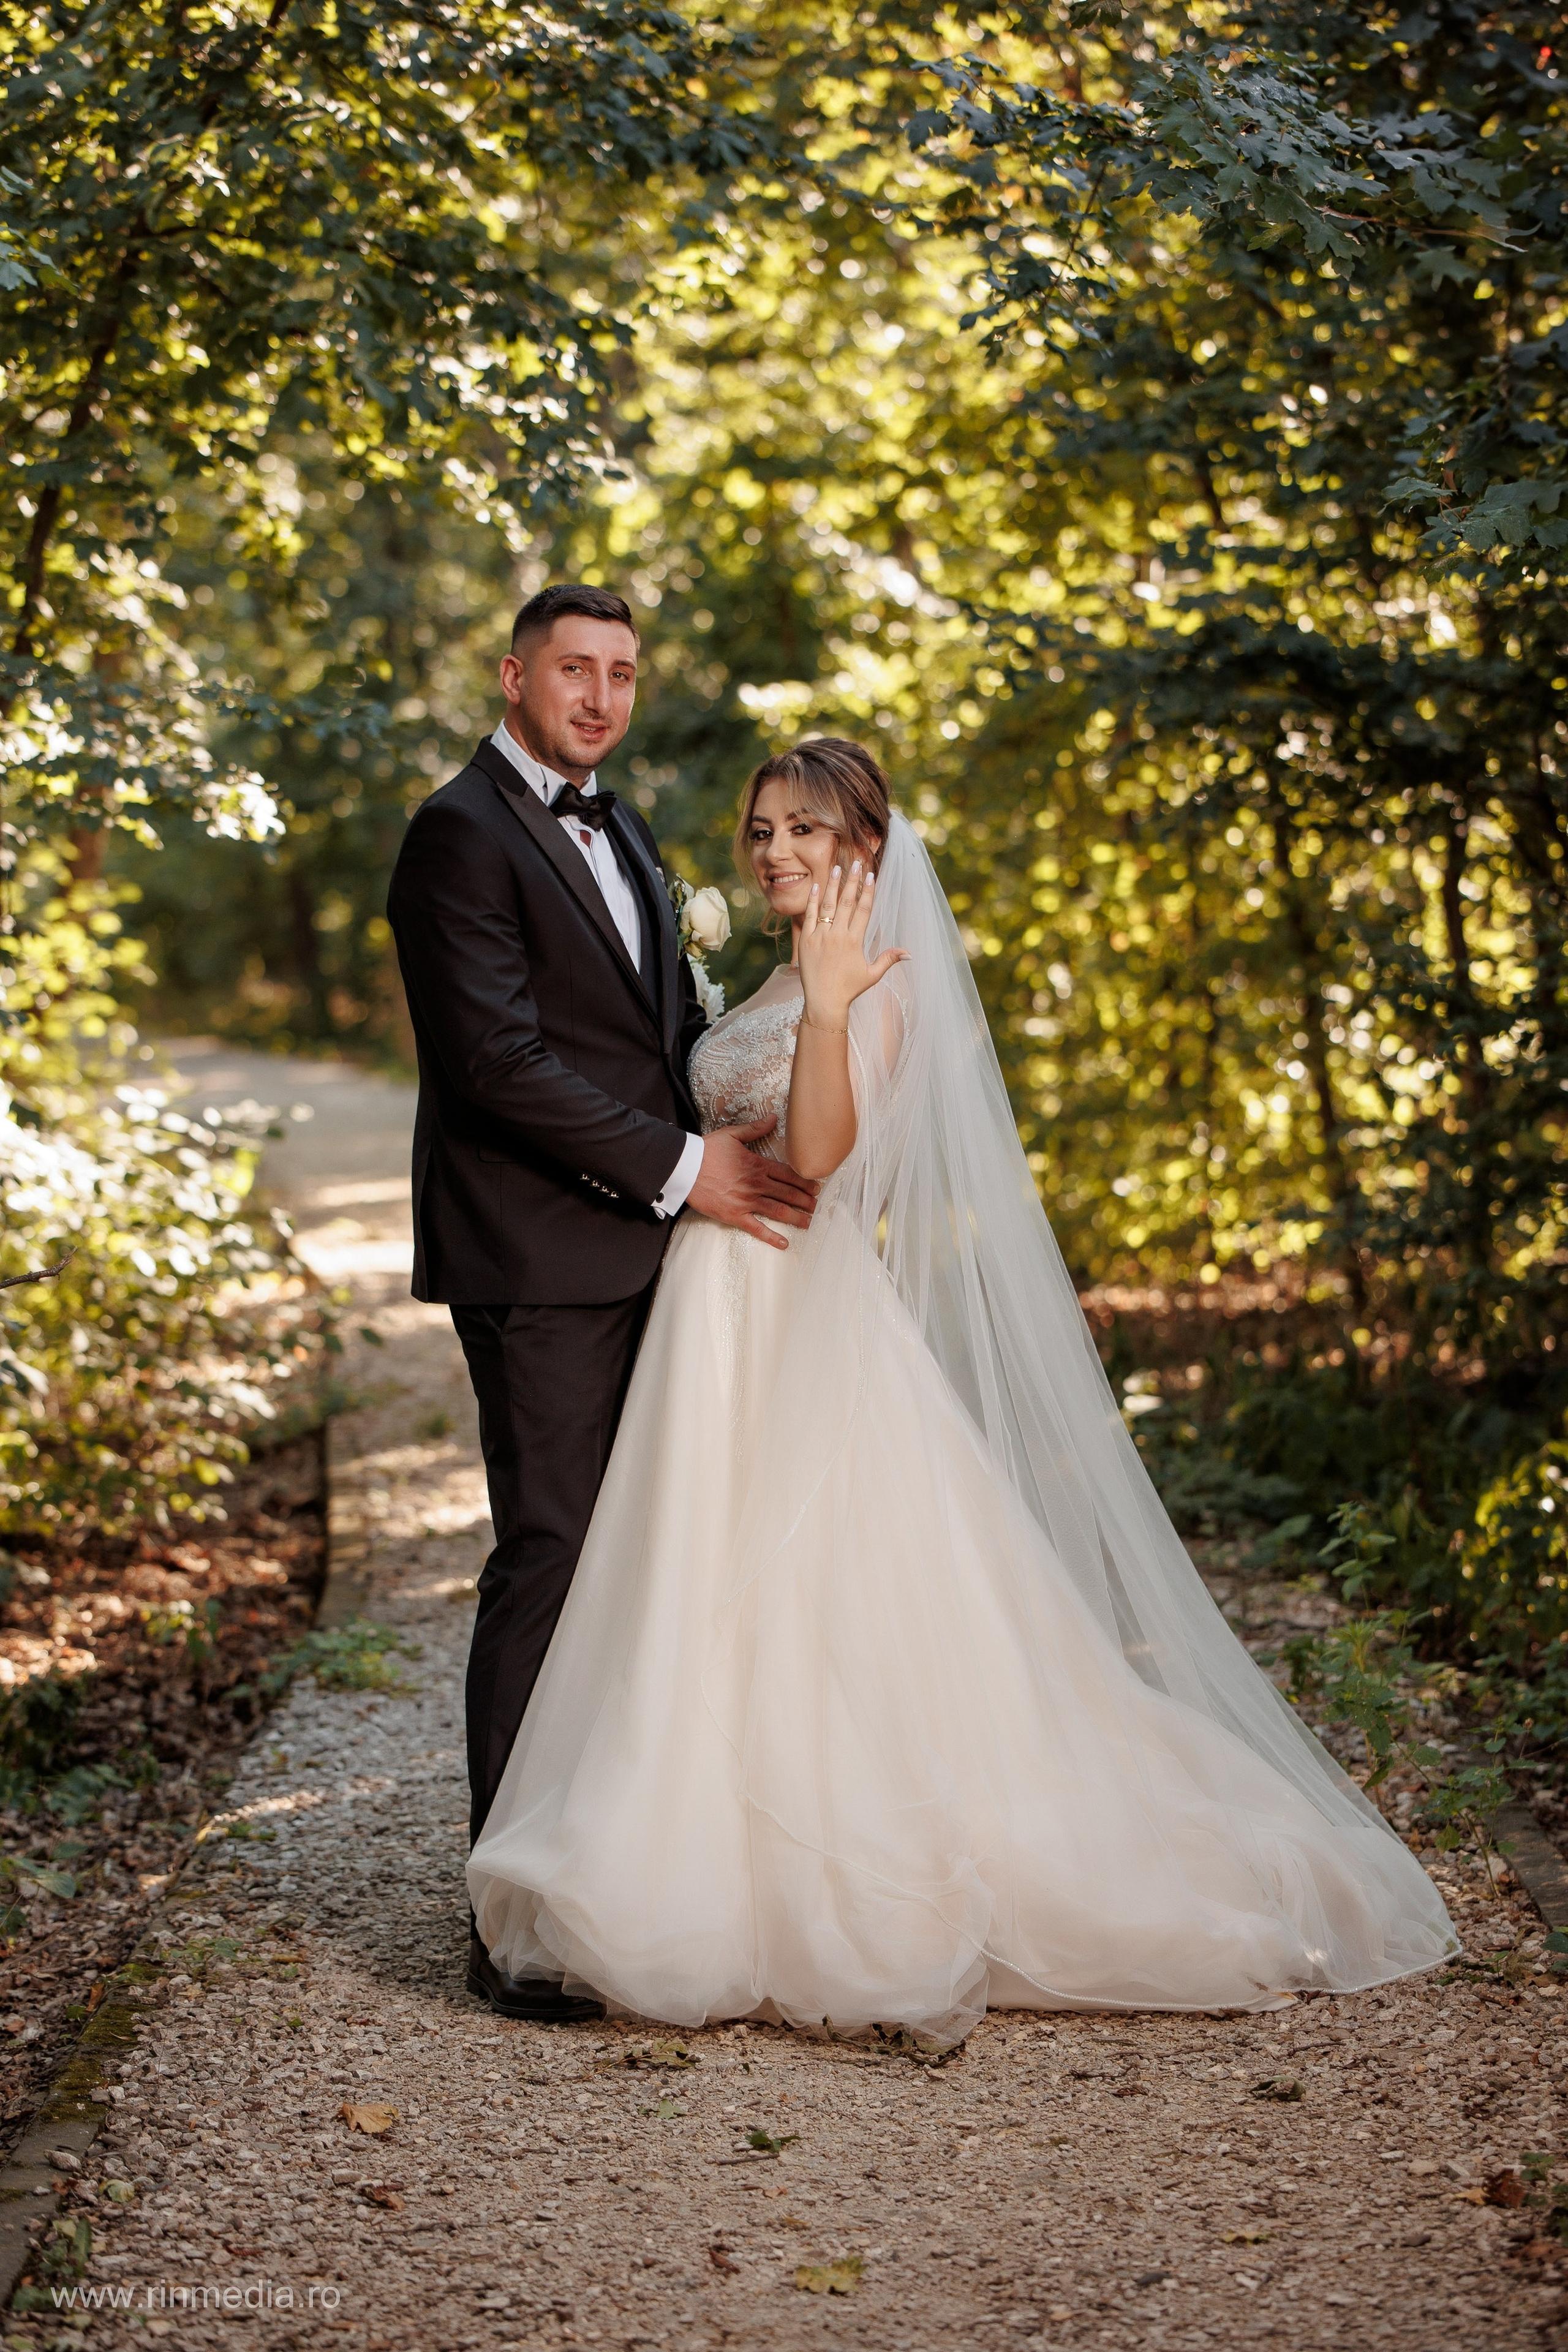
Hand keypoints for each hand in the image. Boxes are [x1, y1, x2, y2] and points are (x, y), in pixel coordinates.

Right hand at [686, 1119, 817, 1248]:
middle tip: (817, 1205)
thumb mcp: (732, 1135)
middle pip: (788, 1193)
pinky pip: (757, 1228)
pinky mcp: (735, 1215)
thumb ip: (755, 1129)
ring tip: (809, 1222)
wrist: (684, 1167)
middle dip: (805, 1200)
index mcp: (758, 1165)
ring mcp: (747, 1201)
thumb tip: (773, 1118)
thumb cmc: (706, 1150)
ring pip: (778, 1211)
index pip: (789, 1174)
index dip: (805, 1181)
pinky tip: (784, 1243)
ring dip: (796, 1217)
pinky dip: (772, 1237)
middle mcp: (756, 1184)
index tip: (816, 1187)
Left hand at [797, 858, 907, 1025]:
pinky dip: (812, 900)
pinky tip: (816, 885)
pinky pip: (809, 916)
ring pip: (828, 905)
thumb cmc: (849, 989)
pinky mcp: (806, 940)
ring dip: (833, 885)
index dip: (868, 891)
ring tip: (838, 868)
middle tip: (856, 863)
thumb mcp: (872, 975)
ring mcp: (820, 936)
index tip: (871, 875)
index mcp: (855, 941)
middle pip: (847, 902)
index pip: (863, 909)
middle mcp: (838, 935)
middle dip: (853, 880)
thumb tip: (909, 953)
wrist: (823, 1002)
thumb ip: (889, 959)